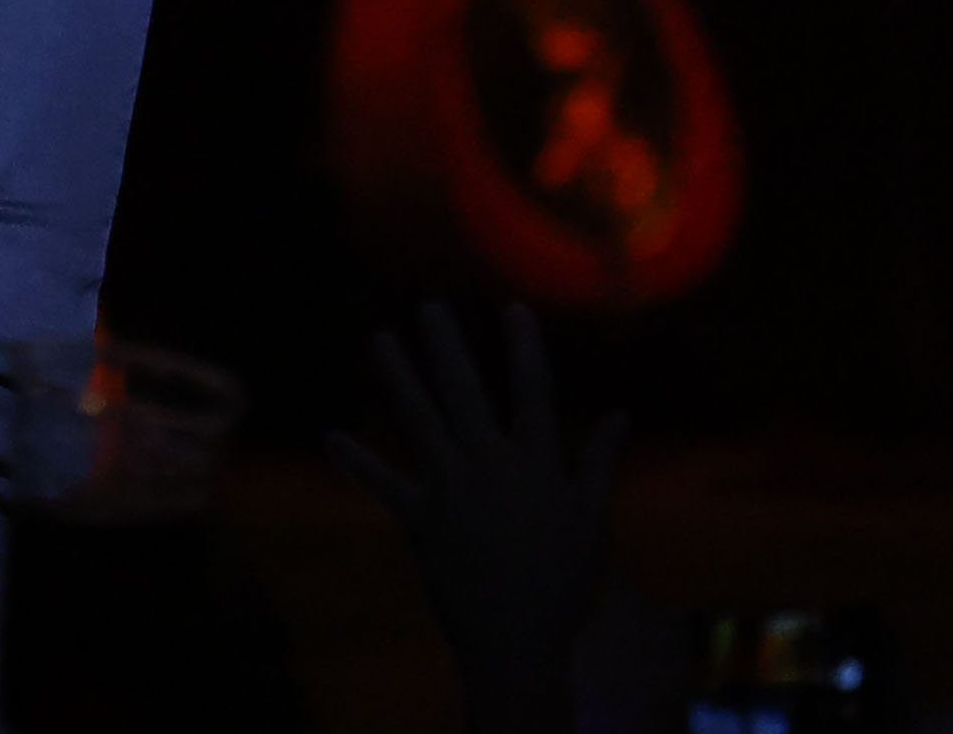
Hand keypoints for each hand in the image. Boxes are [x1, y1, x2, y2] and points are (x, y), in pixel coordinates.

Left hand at [332, 305, 625, 733]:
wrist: (516, 644)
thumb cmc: (562, 587)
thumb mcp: (591, 522)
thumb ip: (598, 464)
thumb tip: (620, 415)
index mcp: (537, 464)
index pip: (531, 391)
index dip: (522, 347)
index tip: (511, 308)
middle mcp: (490, 467)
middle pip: (464, 391)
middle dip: (446, 346)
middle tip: (428, 307)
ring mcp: (450, 491)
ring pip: (419, 419)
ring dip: (398, 377)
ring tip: (380, 339)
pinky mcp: (419, 521)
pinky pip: (383, 483)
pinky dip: (357, 460)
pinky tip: (332, 437)